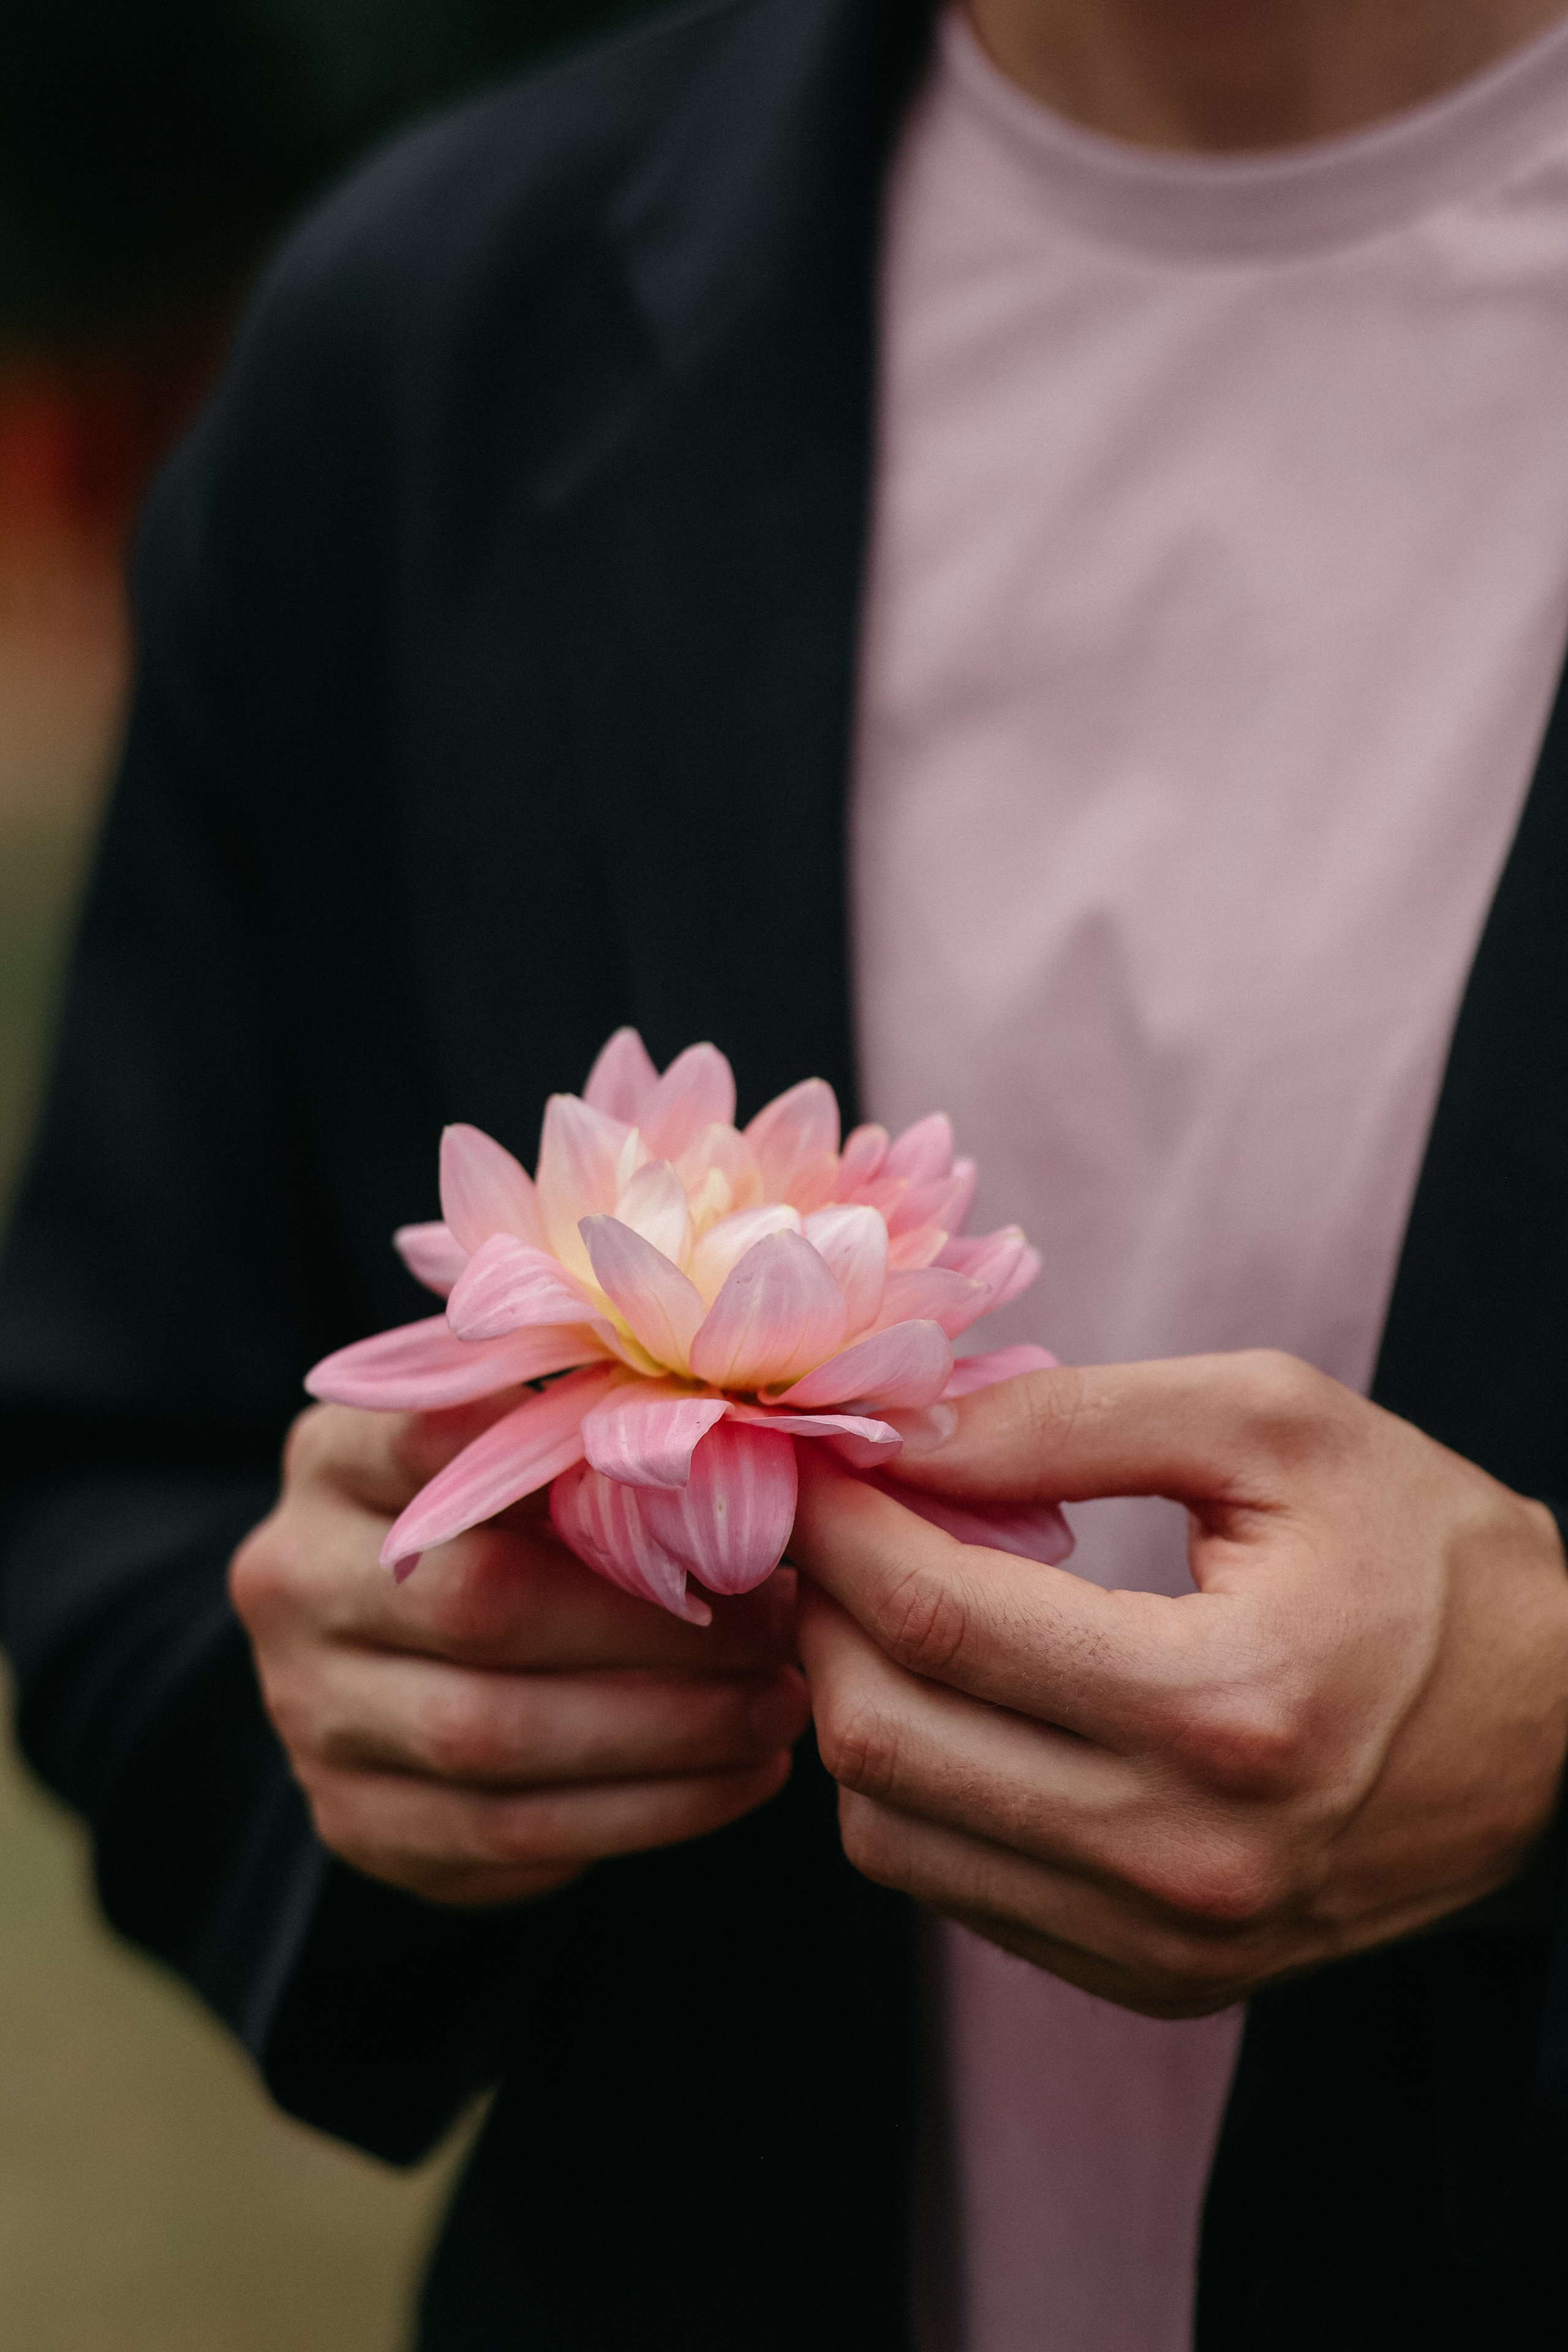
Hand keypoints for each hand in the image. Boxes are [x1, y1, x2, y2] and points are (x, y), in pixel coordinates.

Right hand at [230, 1398, 808, 1905]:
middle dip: (653, 1625)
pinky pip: (503, 1837)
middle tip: (779, 1625)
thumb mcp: (529, 1445)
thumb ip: (599, 1441)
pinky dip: (640, 1814)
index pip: (432, 1441)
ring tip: (778, 1710)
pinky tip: (735, 1782)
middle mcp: (292, 1579)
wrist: (406, 1641)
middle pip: (480, 1604)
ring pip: (490, 1737)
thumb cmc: (514, 1516)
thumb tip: (751, 1458)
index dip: (572, 1463)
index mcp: (335, 1458)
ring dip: (663, 1734)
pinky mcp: (353, 1819)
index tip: (713, 1482)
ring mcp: (308, 1710)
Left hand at [792, 1353, 1567, 2016]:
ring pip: (890, 1835)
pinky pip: (956, 1892)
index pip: (938, 1619)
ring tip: (893, 1609)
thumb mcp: (1273, 1423)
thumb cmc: (1421, 1550)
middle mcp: (1184, 1853)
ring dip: (853, 1705)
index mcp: (1224, 1703)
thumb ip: (1073, 1416)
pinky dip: (921, 1792)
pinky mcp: (1156, 1980)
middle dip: (821, 1613)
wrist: (1556, 1731)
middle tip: (835, 1529)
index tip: (804, 1464)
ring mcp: (1167, 1941)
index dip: (837, 1528)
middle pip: (883, 1738)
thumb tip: (898, 1433)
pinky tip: (961, 1702)